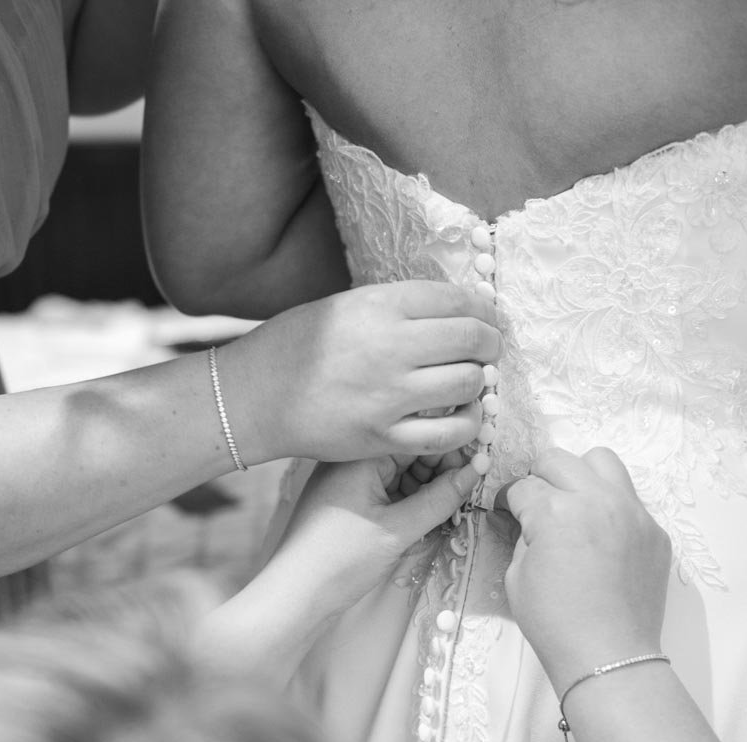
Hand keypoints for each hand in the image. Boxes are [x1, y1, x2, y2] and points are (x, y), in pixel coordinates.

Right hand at [228, 281, 501, 461]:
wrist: (255, 397)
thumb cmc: (297, 346)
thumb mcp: (345, 306)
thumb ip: (398, 307)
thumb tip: (456, 310)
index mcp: (378, 307)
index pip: (456, 300)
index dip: (483, 309)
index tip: (486, 318)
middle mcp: (389, 347)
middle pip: (471, 339)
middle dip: (491, 343)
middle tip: (488, 349)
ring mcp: (388, 395)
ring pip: (468, 384)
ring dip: (480, 382)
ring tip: (471, 381)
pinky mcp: (384, 436)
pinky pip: (449, 434)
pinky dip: (468, 424)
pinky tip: (464, 417)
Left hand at [270, 455, 480, 618]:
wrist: (294, 597)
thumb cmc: (338, 561)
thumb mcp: (398, 530)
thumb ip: (440, 498)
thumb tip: (475, 470)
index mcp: (359, 455)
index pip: (414, 436)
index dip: (450, 446)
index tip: (480, 459)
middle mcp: (351, 460)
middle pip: (408, 452)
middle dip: (441, 467)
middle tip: (470, 486)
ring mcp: (347, 481)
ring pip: (400, 473)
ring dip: (427, 486)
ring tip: (452, 505)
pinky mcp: (347, 502)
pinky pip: (387, 490)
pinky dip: (409, 500)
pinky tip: (429, 514)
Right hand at [499, 447, 671, 692]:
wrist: (608, 657)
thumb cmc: (555, 624)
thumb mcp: (517, 576)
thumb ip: (522, 535)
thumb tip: (527, 519)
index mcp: (556, 512)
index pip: (525, 487)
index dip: (510, 501)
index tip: (509, 513)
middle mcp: (597, 501)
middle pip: (560, 461)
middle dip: (541, 478)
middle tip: (537, 504)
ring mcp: (633, 513)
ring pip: (603, 461)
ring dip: (581, 476)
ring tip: (575, 505)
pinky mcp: (655, 531)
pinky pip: (630, 500)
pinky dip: (611, 509)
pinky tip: (603, 540)